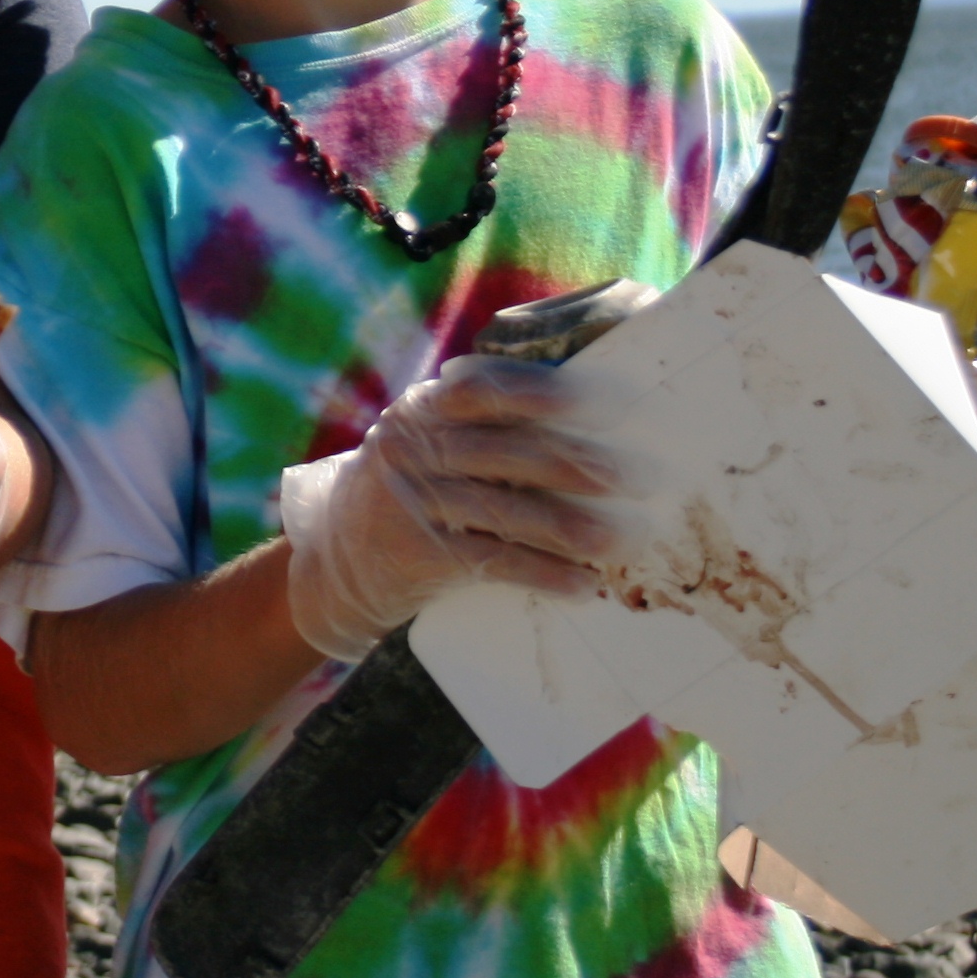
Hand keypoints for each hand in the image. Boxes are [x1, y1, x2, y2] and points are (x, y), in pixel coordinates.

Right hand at [279, 356, 622, 661]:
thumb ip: (484, 423)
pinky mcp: (424, 555)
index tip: (605, 401)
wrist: (336, 556)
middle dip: (579, 465)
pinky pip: (494, 563)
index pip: (486, 391)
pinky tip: (582, 586)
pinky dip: (543, 574)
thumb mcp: (427, 438)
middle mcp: (416, 449)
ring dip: (572, 529)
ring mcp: (417, 502)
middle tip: (640, 478)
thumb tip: (590, 418)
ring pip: (507, 513)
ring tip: (625, 541)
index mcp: (425, 408)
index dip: (545, 394)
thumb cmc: (413, 486)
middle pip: (508, 453)